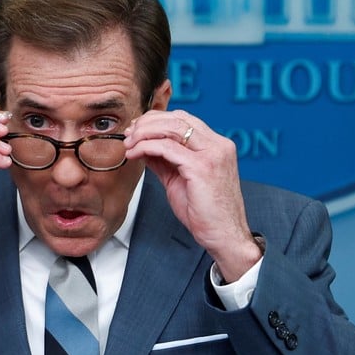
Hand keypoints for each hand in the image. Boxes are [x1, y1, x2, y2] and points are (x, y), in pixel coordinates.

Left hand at [123, 110, 262, 280]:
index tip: (137, 129)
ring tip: (129, 144)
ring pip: (171, 128)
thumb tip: (144, 148)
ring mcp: (212, 154)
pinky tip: (136, 154)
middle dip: (147, 123)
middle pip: (177, 118)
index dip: (157, 120)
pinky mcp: (201, 167)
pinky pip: (166, 147)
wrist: (224, 236)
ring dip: (144, 133)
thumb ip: (165, 161)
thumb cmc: (207, 213)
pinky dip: (146, 147)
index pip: (184, 119)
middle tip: (129, 134)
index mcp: (217, 146)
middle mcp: (218, 145)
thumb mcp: (181, 180)